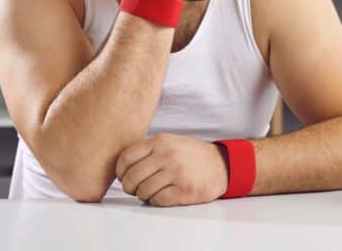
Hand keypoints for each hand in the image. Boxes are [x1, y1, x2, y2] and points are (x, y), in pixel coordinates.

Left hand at [115, 133, 229, 206]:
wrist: (221, 164)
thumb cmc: (191, 155)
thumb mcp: (170, 142)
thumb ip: (148, 149)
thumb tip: (122, 167)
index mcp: (160, 141)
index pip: (126, 157)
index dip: (120, 171)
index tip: (123, 176)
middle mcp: (167, 155)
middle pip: (132, 177)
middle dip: (130, 187)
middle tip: (135, 188)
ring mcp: (176, 172)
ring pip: (143, 191)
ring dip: (143, 195)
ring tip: (151, 191)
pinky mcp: (184, 190)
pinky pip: (157, 200)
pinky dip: (156, 200)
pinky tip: (163, 195)